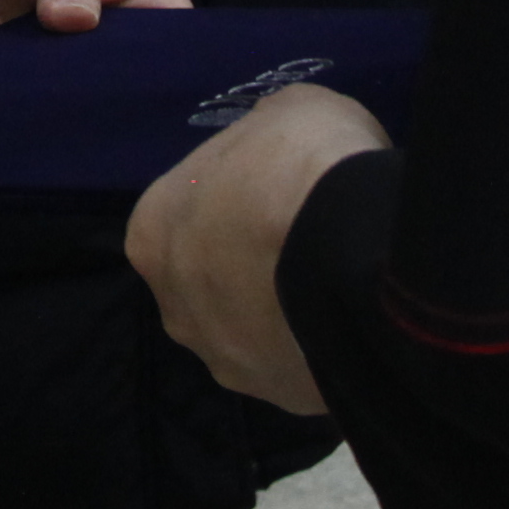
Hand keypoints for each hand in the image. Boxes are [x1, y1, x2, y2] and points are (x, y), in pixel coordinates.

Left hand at [126, 83, 385, 414]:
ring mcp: (226, 361)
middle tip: (310, 236)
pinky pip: (301, 364)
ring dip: (287, 311)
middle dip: (254, 265)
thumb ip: (267, 138)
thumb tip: (280, 155)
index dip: (237, 198)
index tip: (281, 190)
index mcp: (152, 233)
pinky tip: (357, 317)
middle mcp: (174, 308)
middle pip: (214, 282)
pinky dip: (324, 345)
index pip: (188, 213)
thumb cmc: (299, 163)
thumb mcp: (286, 111)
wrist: (353, 247)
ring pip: (254, 331)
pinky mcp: (281, 397)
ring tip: (341, 280)